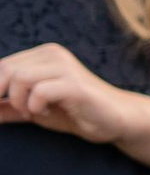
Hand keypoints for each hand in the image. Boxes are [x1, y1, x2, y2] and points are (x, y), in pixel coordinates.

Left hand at [0, 43, 134, 142]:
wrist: (114, 119)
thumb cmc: (73, 111)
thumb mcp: (31, 108)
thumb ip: (6, 107)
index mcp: (42, 55)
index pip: (1, 66)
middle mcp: (53, 54)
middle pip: (6, 69)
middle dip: (1, 94)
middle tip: (17, 111)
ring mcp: (66, 68)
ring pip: (20, 78)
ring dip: (19, 101)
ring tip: (32, 112)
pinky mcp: (75, 85)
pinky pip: (40, 91)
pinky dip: (34, 106)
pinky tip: (45, 112)